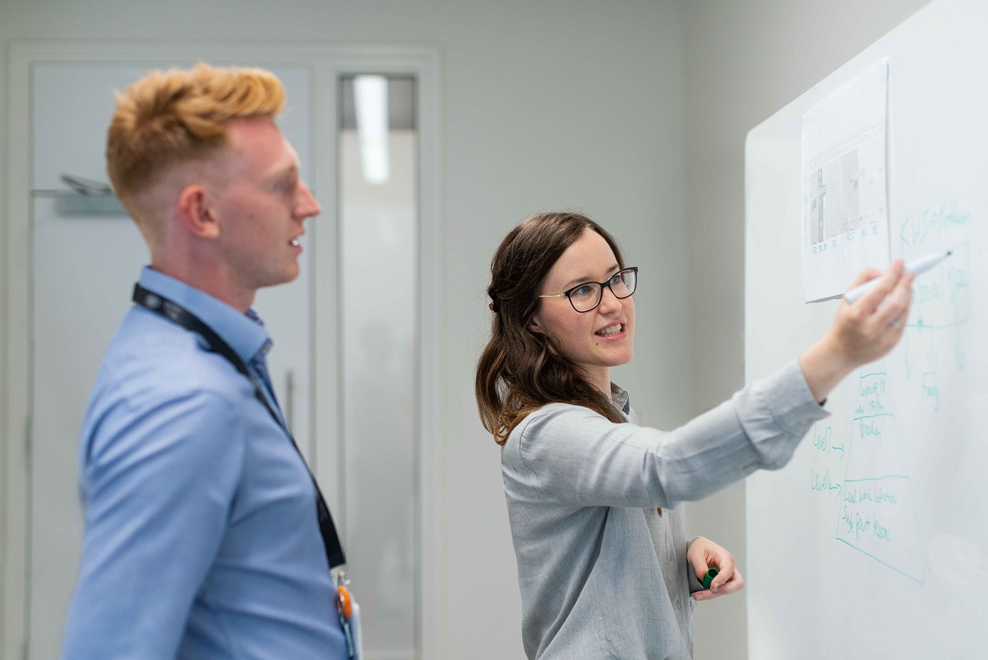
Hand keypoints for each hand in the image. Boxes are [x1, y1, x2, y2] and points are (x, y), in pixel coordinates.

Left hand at [687, 536, 743, 600]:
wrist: (698, 550)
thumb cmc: (700, 548)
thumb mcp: (696, 553)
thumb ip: (699, 565)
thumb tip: (703, 576)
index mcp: (725, 557)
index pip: (728, 569)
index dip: (722, 579)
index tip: (712, 585)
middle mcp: (729, 568)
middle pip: (737, 583)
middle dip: (725, 590)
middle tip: (711, 590)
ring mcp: (726, 577)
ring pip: (726, 590)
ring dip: (712, 594)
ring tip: (697, 595)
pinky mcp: (721, 583)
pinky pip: (718, 592)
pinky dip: (709, 594)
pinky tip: (698, 594)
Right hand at [799, 259, 914, 401]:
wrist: (840, 352)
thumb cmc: (844, 322)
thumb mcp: (846, 299)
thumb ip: (863, 281)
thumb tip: (884, 272)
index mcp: (856, 314)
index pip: (880, 290)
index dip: (892, 274)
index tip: (899, 263)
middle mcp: (870, 327)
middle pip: (897, 302)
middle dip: (905, 285)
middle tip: (909, 273)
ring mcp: (882, 337)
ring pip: (903, 311)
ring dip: (908, 295)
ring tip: (905, 286)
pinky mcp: (891, 343)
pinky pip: (903, 321)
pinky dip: (904, 308)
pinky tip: (901, 302)